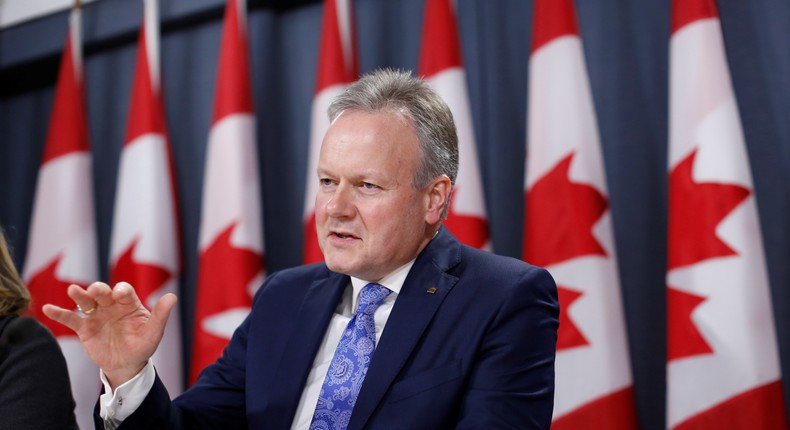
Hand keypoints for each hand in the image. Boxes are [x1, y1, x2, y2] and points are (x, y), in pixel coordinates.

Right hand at [42, 281, 176, 389]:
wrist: (127, 365)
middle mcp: (111, 306)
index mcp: (129, 304)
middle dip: (99, 289)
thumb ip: (161, 314)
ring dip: (80, 295)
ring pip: (86, 301)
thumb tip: (173, 296)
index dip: (121, 290)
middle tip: (96, 291)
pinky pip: (71, 319)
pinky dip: (59, 313)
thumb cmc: (142, 346)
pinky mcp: (85, 328)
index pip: (124, 291)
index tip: (119, 294)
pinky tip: (48, 308)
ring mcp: (97, 315)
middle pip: (103, 292)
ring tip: (73, 290)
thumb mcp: (154, 332)